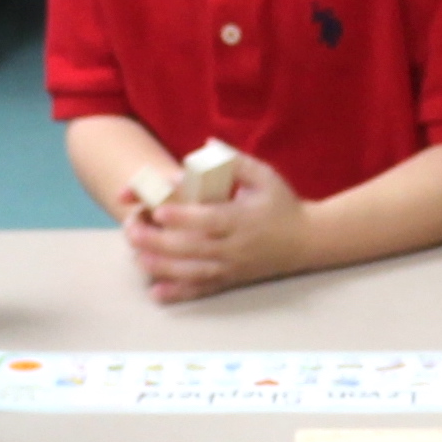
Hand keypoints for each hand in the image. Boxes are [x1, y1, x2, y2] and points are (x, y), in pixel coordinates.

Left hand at [126, 151, 307, 301]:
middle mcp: (237, 247)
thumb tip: (204, 147)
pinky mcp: (231, 280)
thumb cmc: (283, 204)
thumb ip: (236, 161)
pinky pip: (203, 290)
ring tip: (137, 258)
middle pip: (194, 248)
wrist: (308, 241)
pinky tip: (156, 293)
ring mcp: (233, 267)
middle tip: (133, 231)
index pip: (210, 220)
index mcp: (244, 219)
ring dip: (163, 267)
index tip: (159, 210)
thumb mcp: (265, 176)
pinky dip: (179, 294)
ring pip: (194, 272)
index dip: (183, 216)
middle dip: (160, 242)